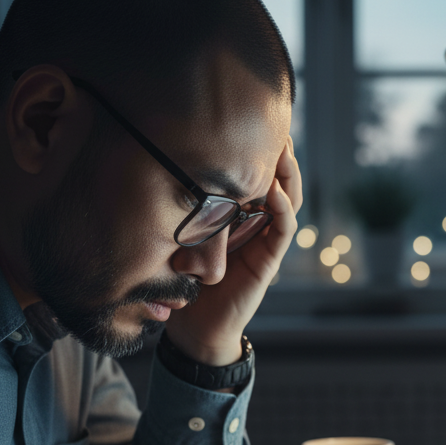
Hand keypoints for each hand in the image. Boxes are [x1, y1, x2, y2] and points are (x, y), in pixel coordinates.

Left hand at [165, 136, 301, 365]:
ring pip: (288, 200)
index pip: (255, 174)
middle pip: (278, 180)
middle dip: (279, 152)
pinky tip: (272, 189)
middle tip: (276, 125)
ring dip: (287, 174)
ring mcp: (266, 241)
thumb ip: (180, 206)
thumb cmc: (183, 279)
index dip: (258, 149)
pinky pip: (283, 230)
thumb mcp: (179, 232)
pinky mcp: (268, 261)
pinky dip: (282, 208)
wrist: (194, 326)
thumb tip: (157, 164)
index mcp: (238, 214)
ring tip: (282, 149)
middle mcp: (256, 224)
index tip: (250, 118)